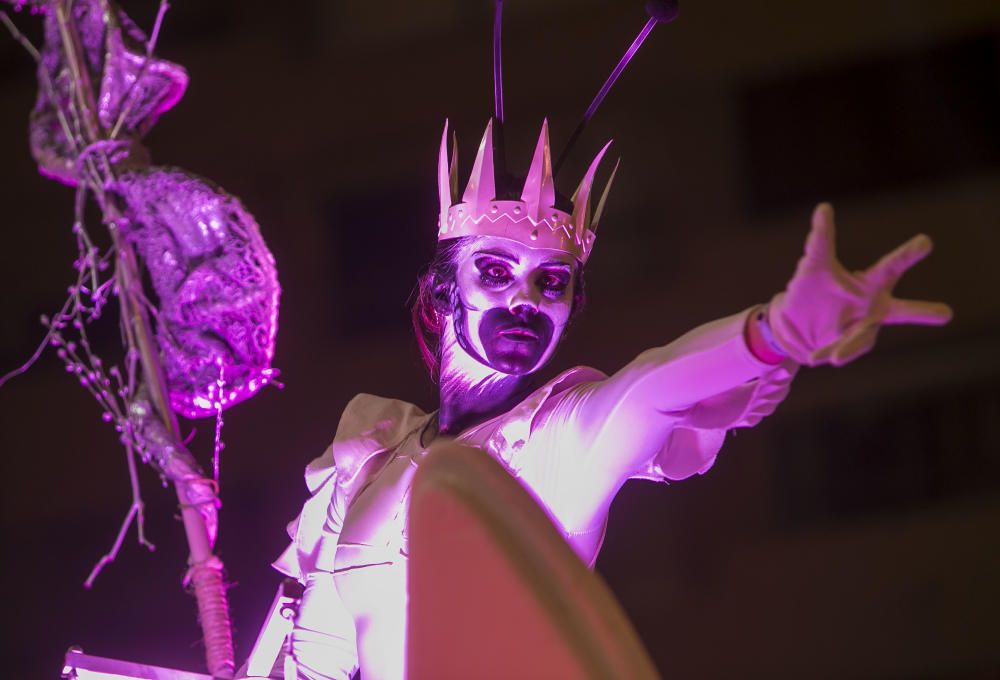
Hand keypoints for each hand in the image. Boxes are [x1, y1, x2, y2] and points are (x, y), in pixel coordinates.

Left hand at [768, 203, 951, 366]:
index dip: (908, 254)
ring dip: (851, 345)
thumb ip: (821, 238)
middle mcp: (873, 307)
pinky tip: (820, 357)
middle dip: (921, 312)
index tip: (926, 241)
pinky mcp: (846, 347)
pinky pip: (841, 350)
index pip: (891, 266)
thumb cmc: (813, 287)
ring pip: (864, 338)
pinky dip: (832, 352)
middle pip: (900, 311)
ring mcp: (862, 329)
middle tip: (946, 313)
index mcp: (870, 283)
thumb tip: (824, 206)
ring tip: (835, 356)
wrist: (795, 323)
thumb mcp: (814, 263)